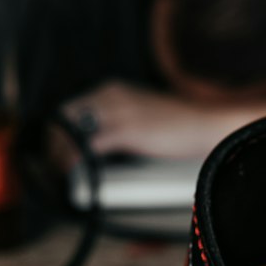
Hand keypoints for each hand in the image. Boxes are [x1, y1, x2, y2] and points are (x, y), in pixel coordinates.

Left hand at [60, 80, 247, 161]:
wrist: (211, 126)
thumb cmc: (184, 131)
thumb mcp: (146, 121)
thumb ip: (123, 130)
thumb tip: (102, 154)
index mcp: (114, 91)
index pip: (72, 108)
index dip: (60, 133)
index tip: (59, 155)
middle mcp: (111, 95)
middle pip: (64, 116)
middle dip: (55, 143)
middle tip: (58, 168)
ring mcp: (118, 110)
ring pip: (70, 129)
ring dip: (61, 153)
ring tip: (64, 174)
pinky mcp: (127, 129)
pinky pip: (87, 144)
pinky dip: (76, 159)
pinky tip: (75, 173)